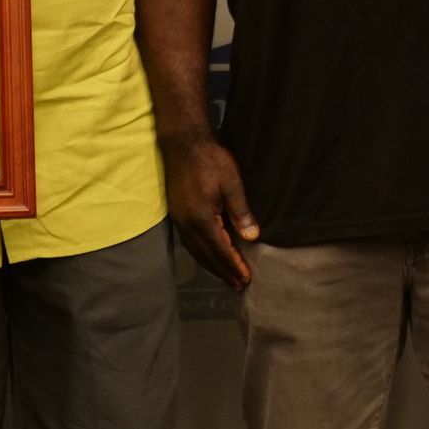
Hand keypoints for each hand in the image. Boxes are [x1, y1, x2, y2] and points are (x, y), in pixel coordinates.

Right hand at [161, 132, 259, 289]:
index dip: (234, 265)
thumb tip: (251, 237)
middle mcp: (187, 224)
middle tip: (238, 286)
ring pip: (196, 251)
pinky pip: (189, 242)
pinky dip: (201, 254)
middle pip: (206, 256)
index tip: (246, 279)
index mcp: (202, 219)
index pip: (220, 250)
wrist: (181, 142)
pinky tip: (208, 255)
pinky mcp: (176, 213)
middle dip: (223, 272)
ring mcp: (179, 220)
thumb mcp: (231, 183)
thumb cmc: (210, 160)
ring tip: (226, 277)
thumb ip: (240, 212)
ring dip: (211, 266)